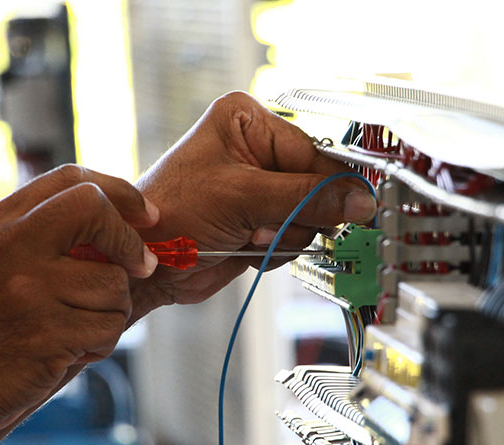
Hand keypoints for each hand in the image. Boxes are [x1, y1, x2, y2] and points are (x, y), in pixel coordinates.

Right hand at [0, 166, 158, 443]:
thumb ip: (39, 233)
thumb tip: (117, 219)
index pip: (71, 180)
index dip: (120, 192)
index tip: (146, 214)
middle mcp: (7, 247)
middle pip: (95, 210)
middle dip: (129, 241)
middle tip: (140, 265)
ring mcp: (27, 290)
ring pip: (114, 282)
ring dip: (111, 310)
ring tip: (76, 326)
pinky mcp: (46, 334)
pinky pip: (109, 327)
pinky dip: (101, 343)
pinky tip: (70, 350)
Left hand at [132, 91, 375, 314]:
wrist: (146, 264)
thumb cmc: (170, 213)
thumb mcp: (242, 196)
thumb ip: (305, 198)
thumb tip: (357, 200)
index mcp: (247, 122)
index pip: (311, 151)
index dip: (329, 183)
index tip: (349, 205)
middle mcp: (254, 150)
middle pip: (314, 185)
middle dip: (294, 213)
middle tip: (265, 223)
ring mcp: (257, 189)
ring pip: (306, 217)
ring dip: (282, 235)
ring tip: (247, 235)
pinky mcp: (256, 222)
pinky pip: (292, 238)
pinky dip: (274, 250)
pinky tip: (245, 247)